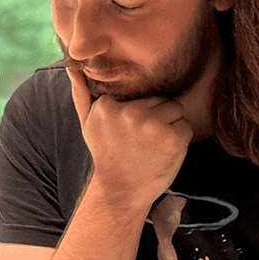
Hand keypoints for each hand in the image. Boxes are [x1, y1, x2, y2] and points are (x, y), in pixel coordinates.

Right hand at [68, 64, 191, 210]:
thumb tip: (72, 68)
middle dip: (157, 116)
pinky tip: (163, 153)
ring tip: (153, 145)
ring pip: (176, 110)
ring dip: (170, 126)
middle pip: (160, 98)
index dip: (140, 110)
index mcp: (110, 105)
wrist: (120, 191)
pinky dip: (180, 141)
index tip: (129, 131)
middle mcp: (131, 112)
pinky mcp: (173, 139)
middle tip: (143, 140)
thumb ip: (81, 94)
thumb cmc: (106, 155)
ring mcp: (153, 125)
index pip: (141, 90)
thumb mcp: (88, 125)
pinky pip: (186, 127)